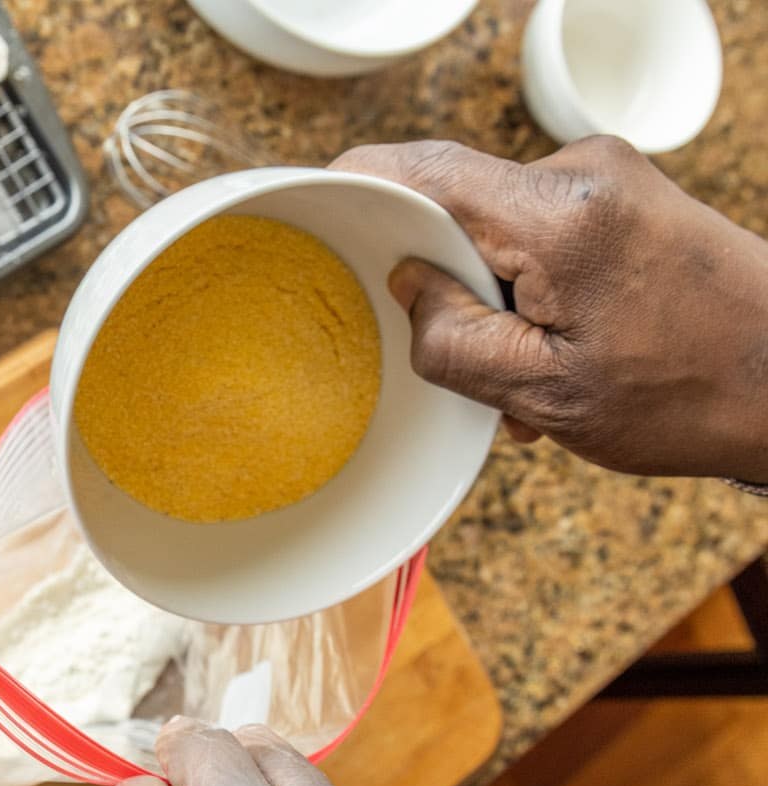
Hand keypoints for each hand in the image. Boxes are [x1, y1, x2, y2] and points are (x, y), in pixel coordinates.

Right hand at [332, 137, 767, 481]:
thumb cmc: (692, 392)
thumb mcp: (547, 391)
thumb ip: (453, 339)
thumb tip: (405, 289)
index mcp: (559, 215)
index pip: (422, 172)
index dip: (356, 188)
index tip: (313, 212)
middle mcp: (582, 173)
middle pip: (453, 205)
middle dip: (440, 283)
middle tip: (463, 361)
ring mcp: (606, 180)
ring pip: (493, 228)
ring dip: (489, 299)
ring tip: (527, 375)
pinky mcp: (620, 199)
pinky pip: (535, 233)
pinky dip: (526, 291)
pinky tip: (554, 351)